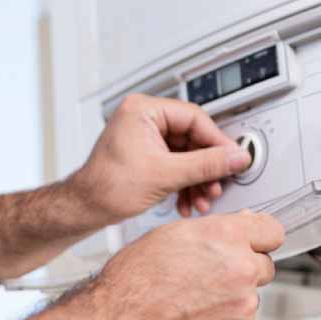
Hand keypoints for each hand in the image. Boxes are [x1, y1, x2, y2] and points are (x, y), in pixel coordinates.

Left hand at [70, 94, 252, 221]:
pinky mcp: (146, 153)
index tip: (234, 158)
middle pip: (192, 138)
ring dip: (197, 179)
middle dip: (206, 167)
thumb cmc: (107, 187)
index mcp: (143, 110)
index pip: (194, 118)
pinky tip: (188, 201)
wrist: (84, 209)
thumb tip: (236, 157)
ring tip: (203, 199)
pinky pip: (176, 163)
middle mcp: (144, 118)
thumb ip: (206, 165)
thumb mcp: (166, 175)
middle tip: (218, 184)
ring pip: (186, 154)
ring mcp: (144, 136)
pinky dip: (185, 182)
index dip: (217, 142)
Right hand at [82, 211, 284, 319]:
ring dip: (231, 299)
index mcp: (226, 238)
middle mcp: (241, 271)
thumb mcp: (170, 235)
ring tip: (192, 303)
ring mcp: (242, 308)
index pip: (272, 231)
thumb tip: (240, 226)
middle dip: (245, 269)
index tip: (256, 243)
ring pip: (249, 298)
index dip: (260, 237)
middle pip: (265, 266)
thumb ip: (214, 230)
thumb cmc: (134, 282)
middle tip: (210, 276)